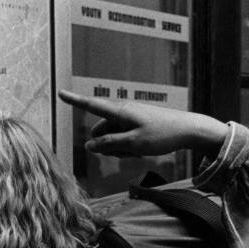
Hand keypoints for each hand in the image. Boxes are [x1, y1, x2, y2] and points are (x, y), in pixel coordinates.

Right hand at [58, 89, 229, 157]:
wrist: (189, 130)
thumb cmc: (161, 135)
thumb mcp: (133, 143)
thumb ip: (108, 144)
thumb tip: (89, 146)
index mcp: (120, 112)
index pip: (91, 105)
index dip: (74, 100)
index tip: (60, 93)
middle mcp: (123, 112)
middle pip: (100, 129)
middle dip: (105, 144)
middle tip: (124, 153)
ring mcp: (131, 118)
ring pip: (112, 135)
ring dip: (117, 147)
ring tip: (137, 152)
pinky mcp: (138, 124)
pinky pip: (123, 137)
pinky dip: (126, 145)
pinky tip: (141, 150)